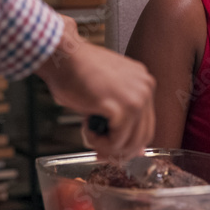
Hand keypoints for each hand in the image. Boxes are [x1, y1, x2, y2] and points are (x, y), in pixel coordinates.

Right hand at [35, 15, 155, 160]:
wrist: (63, 57)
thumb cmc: (76, 72)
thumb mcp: (106, 94)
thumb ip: (120, 117)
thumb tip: (133, 149)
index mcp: (144, 83)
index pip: (146, 125)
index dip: (127, 143)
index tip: (111, 149)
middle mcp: (145, 89)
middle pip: (143, 137)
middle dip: (119, 150)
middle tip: (100, 152)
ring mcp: (136, 97)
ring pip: (130, 142)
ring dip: (107, 146)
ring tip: (90, 133)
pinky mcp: (122, 106)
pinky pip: (116, 140)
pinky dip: (98, 141)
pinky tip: (86, 126)